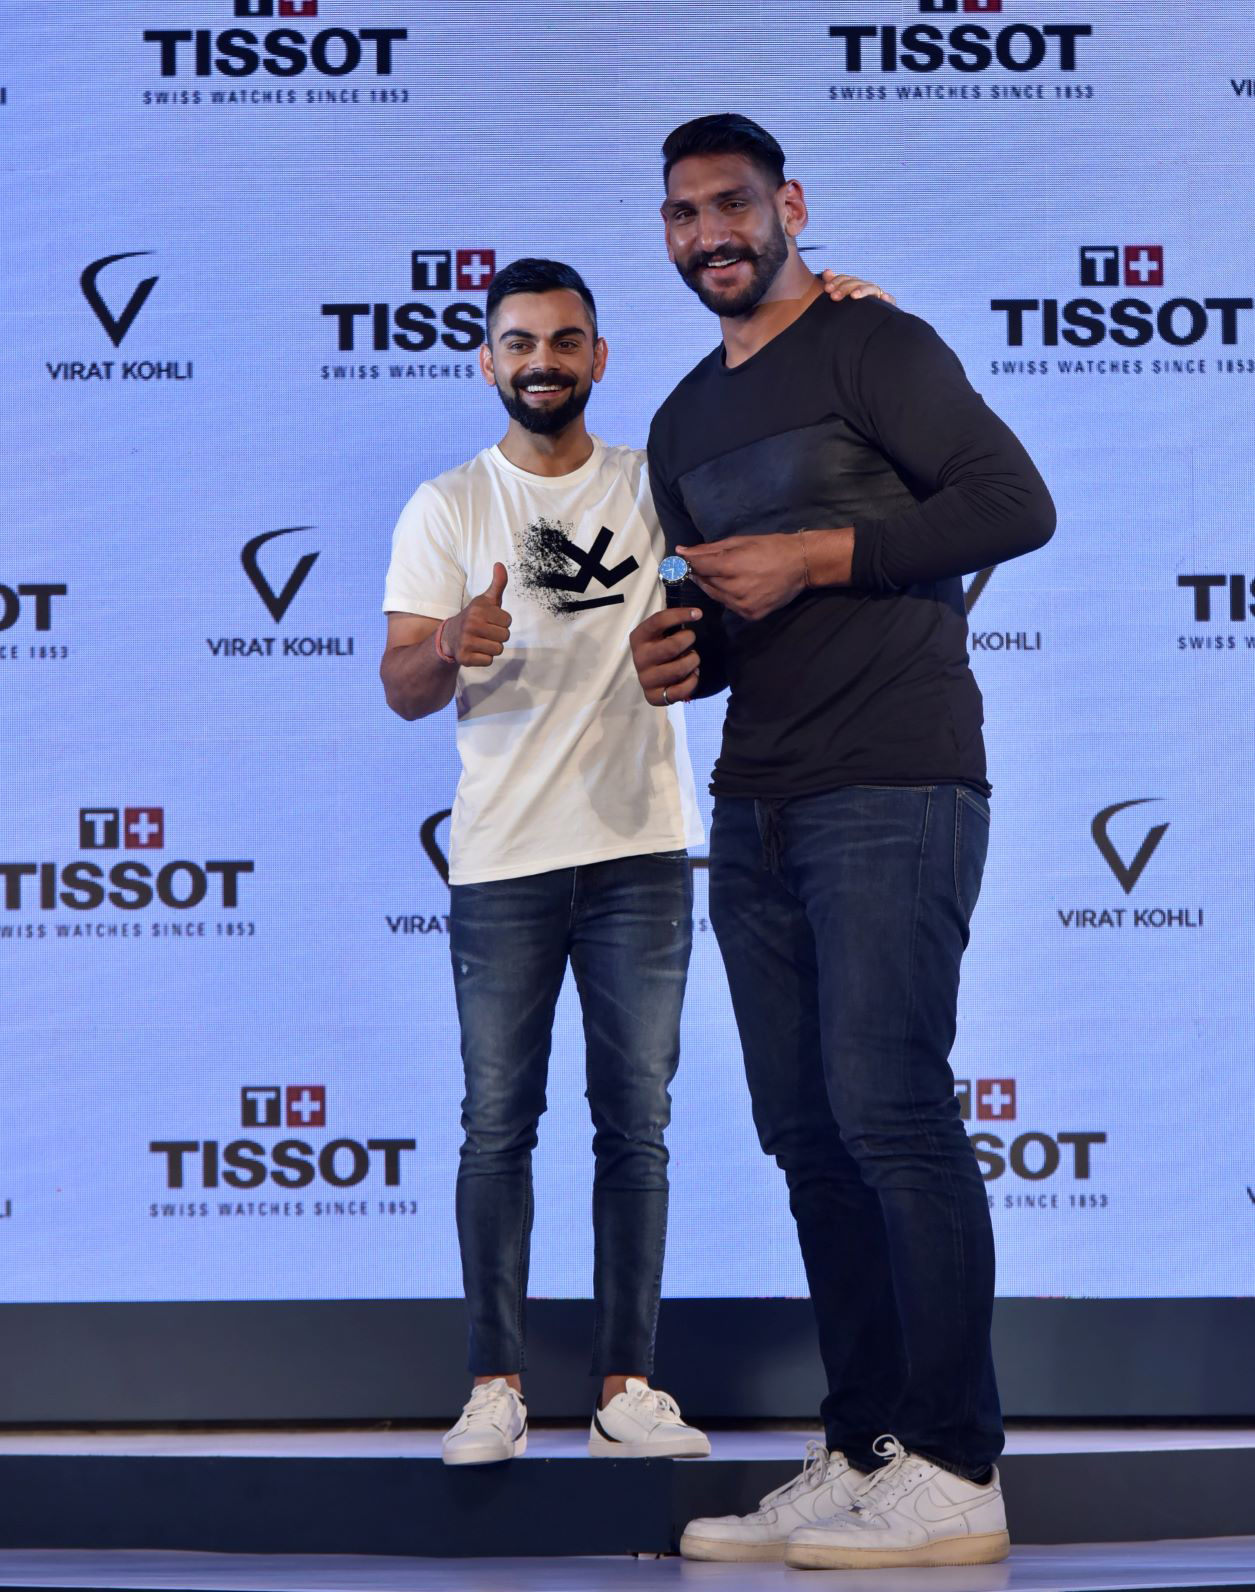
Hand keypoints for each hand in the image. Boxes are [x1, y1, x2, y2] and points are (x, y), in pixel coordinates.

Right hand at [442, 563, 511, 665]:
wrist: (450, 636)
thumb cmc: (474, 617)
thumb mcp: (485, 600)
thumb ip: (497, 584)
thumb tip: (500, 564)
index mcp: (478, 609)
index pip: (508, 620)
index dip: (502, 622)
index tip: (490, 620)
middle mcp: (471, 624)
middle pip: (505, 636)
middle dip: (498, 635)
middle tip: (485, 632)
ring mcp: (466, 642)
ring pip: (498, 649)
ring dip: (492, 647)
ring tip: (481, 641)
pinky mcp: (464, 658)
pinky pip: (489, 661)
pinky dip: (484, 658)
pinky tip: (475, 650)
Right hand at [629, 608, 702, 705]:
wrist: (652, 677)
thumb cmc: (661, 648)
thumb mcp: (661, 632)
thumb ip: (672, 622)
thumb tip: (696, 612)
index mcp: (638, 637)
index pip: (659, 621)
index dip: (680, 615)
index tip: (698, 613)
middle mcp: (639, 658)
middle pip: (672, 646)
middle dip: (688, 641)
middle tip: (691, 642)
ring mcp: (645, 679)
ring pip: (678, 669)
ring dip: (693, 661)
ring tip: (693, 659)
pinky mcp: (653, 697)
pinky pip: (680, 690)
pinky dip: (692, 681)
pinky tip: (693, 674)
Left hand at [678, 535, 805, 621]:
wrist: (801, 565)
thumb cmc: (771, 547)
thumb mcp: (740, 542)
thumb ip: (709, 549)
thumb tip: (683, 552)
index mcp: (732, 566)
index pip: (699, 567)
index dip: (687, 563)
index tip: (679, 561)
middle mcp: (735, 588)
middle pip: (705, 583)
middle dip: (700, 574)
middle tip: (699, 567)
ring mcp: (743, 604)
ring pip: (715, 596)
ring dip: (713, 586)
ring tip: (721, 575)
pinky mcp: (750, 614)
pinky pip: (729, 606)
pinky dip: (727, 597)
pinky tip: (734, 586)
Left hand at [821, 269, 894, 304]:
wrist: (869, 323)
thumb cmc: (851, 309)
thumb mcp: (842, 297)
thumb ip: (834, 284)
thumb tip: (827, 271)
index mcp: (854, 285)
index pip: (845, 279)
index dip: (836, 281)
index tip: (826, 289)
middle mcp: (865, 287)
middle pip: (856, 283)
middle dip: (844, 288)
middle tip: (834, 297)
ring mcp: (877, 295)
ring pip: (870, 289)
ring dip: (862, 290)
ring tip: (854, 295)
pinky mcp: (888, 304)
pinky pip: (889, 300)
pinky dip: (887, 298)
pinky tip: (883, 298)